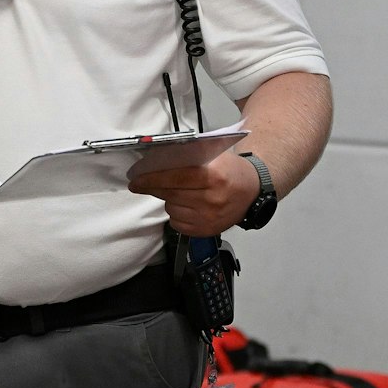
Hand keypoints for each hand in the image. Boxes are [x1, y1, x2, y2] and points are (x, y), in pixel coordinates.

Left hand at [129, 151, 261, 237]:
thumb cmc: (231, 171)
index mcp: (213, 176)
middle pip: (170, 194)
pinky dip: (177, 213)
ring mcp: (208, 218)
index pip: (174, 178)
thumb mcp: (214, 156)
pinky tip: (187, 205)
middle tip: (142, 183)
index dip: (151, 179)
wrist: (252, 192)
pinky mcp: (205, 231)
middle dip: (153, 188)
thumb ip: (188, 157)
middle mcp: (211, 199)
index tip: (135, 180)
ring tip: (182, 192)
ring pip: (171, 208)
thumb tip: (156, 160)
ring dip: (169, 200)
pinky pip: (177, 223)